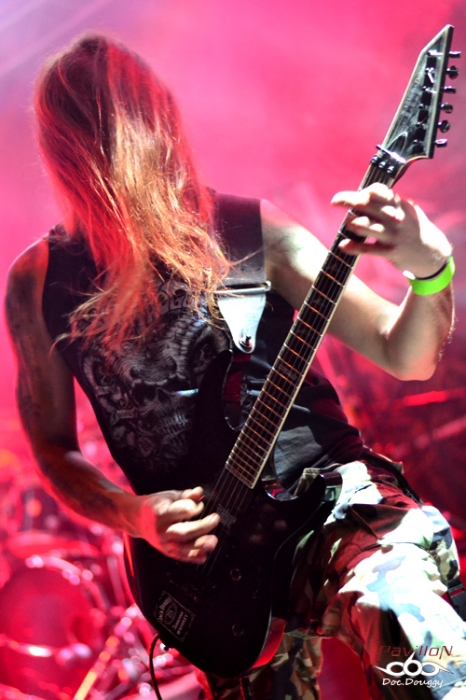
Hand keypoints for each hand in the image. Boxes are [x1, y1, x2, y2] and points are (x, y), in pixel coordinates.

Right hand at [136, 486, 219, 562]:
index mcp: (160, 513)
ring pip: (183, 548)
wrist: (137, 519)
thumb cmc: (155, 505)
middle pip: (183, 532)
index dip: (192, 507)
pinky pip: (181, 556)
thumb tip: (200, 492)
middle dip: (201, 527)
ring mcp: (163, 543)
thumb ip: (185, 495)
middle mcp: (161, 530)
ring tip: (213, 541)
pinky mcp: (166, 551)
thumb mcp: (168, 496)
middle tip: (215, 519)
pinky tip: (204, 555)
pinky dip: (193, 557)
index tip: (200, 504)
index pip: (178, 512)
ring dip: (200, 545)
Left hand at [331, 183, 451, 277]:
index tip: (356, 193)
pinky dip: (353, 247)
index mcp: (398, 204)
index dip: (365, 190)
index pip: (379, 191)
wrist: (430, 252)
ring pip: (366, 225)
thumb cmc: (412, 228)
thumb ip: (388, 202)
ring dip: (353, 223)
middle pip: (367, 204)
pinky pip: (367, 249)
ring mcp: (392, 235)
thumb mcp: (405, 210)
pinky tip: (343, 246)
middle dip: (348, 200)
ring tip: (348, 224)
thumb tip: (364, 192)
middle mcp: (394, 217)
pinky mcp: (390, 252)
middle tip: (335, 201)